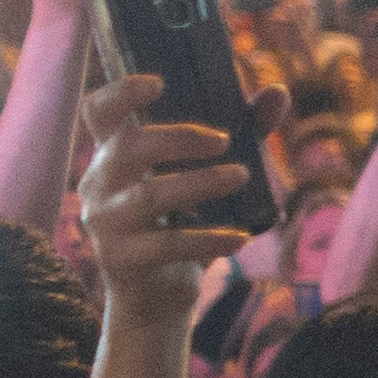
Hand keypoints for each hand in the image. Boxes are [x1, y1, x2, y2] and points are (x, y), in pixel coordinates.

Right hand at [71, 74, 254, 306]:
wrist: (157, 296)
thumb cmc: (183, 221)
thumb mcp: (208, 173)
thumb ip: (242, 132)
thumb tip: (277, 91)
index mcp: (114, 155)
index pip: (99, 113)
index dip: (121, 92)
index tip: (158, 81)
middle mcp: (99, 183)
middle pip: (127, 147)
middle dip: (178, 137)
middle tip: (225, 140)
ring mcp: (105, 223)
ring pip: (148, 196)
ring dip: (200, 183)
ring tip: (241, 176)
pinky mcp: (120, 259)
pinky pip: (166, 245)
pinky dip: (208, 240)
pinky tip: (241, 238)